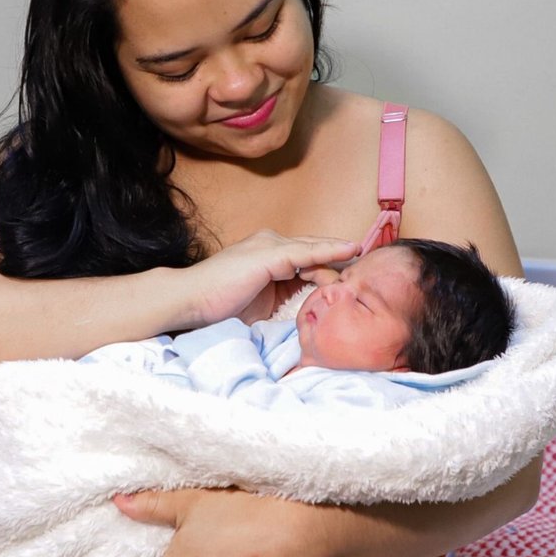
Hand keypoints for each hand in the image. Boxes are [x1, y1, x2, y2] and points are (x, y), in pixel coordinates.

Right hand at [180, 231, 358, 328]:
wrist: (190, 302)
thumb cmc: (217, 307)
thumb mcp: (260, 304)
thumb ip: (282, 301)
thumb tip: (307, 314)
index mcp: (266, 254)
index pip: (305, 256)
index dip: (328, 264)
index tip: (351, 274)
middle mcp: (269, 242)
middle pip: (313, 248)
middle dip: (339, 255)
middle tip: (366, 261)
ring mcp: (269, 245)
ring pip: (314, 248)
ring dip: (339, 253)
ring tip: (365, 253)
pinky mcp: (270, 253)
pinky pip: (307, 252)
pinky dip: (330, 251)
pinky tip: (350, 250)